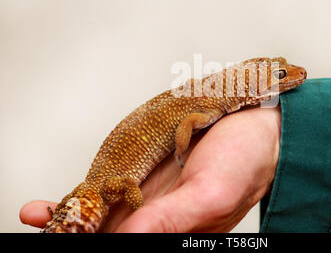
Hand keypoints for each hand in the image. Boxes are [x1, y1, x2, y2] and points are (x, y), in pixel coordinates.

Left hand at [20, 106, 280, 231]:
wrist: (259, 124)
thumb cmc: (246, 161)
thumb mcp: (210, 193)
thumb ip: (169, 219)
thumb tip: (126, 241)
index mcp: (177, 232)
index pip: (130, 244)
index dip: (97, 244)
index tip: (66, 239)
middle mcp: (159, 217)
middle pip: (108, 232)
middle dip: (73, 232)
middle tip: (43, 229)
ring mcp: (150, 194)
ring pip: (101, 213)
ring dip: (68, 218)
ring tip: (37, 217)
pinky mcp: (146, 170)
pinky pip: (107, 186)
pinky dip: (80, 195)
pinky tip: (53, 204)